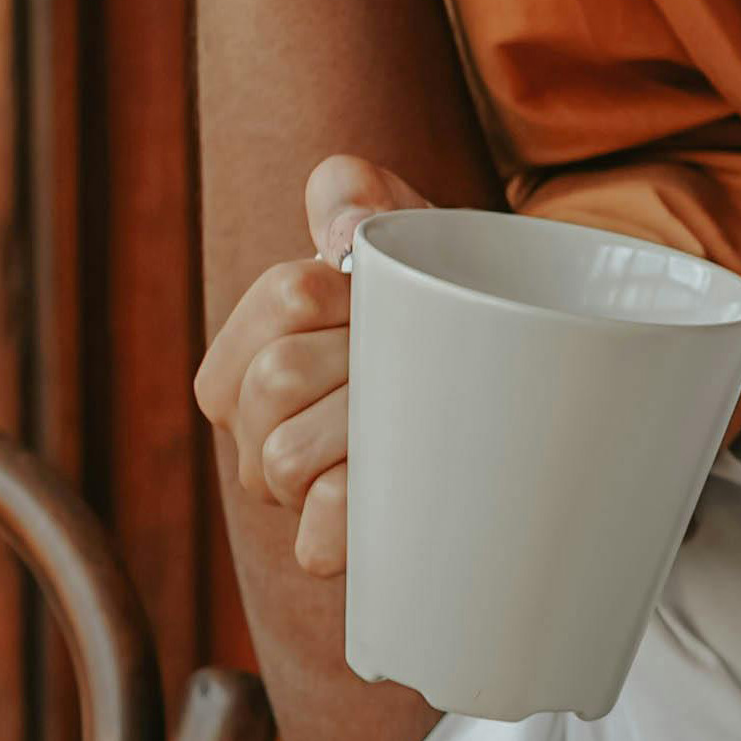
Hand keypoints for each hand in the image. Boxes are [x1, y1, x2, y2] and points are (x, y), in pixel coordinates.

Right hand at [198, 153, 430, 602]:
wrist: (497, 368)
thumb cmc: (432, 300)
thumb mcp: (396, 227)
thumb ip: (351, 193)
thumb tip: (344, 237)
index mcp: (243, 354)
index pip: (283, 299)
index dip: (351, 288)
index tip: (384, 293)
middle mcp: (249, 428)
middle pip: (277, 377)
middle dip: (364, 354)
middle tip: (412, 355)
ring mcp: (285, 493)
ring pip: (287, 456)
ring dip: (367, 424)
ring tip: (416, 410)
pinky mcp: (329, 547)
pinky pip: (317, 540)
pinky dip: (356, 511)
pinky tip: (401, 481)